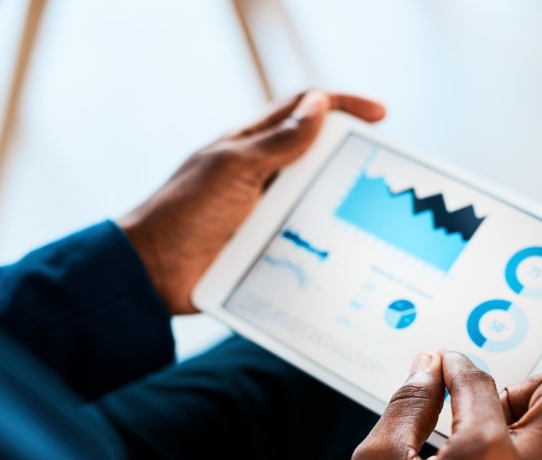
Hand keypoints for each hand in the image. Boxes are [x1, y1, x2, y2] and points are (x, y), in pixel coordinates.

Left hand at [118, 90, 385, 313]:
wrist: (155, 272)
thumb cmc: (185, 211)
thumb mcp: (233, 170)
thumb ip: (277, 143)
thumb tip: (319, 106)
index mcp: (252, 145)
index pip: (303, 111)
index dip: (342, 106)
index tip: (380, 116)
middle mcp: (263, 174)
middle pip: (317, 155)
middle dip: (352, 156)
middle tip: (386, 169)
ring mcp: (266, 211)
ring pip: (315, 198)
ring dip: (342, 201)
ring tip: (377, 213)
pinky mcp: (267, 244)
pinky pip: (305, 237)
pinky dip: (327, 239)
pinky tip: (349, 247)